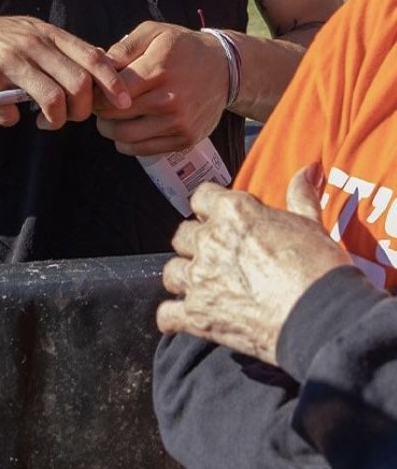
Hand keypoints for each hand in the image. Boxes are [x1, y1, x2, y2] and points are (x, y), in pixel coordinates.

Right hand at [0, 11, 131, 129]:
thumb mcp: (28, 33)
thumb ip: (58, 48)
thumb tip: (98, 66)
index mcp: (46, 33)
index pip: (92, 56)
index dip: (113, 82)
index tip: (124, 102)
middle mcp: (32, 44)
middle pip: (78, 83)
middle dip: (83, 110)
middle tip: (72, 117)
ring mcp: (9, 61)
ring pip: (53, 99)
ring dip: (56, 120)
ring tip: (47, 122)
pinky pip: (10, 113)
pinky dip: (12, 121)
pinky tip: (6, 115)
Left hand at [93, 22, 228, 154]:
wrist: (225, 69)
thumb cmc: (183, 48)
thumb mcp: (154, 33)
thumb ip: (123, 47)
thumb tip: (98, 64)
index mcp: (157, 70)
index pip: (110, 93)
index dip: (95, 93)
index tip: (95, 89)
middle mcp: (168, 100)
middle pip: (113, 117)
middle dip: (99, 111)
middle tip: (100, 103)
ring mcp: (177, 124)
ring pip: (124, 138)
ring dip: (110, 128)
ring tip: (113, 115)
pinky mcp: (184, 140)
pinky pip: (141, 150)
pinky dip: (127, 142)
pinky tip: (130, 126)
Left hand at [156, 167, 352, 364]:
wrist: (322, 316)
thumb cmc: (318, 267)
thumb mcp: (310, 223)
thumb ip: (300, 194)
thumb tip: (308, 169)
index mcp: (232, 211)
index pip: (201, 197)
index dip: (210, 209)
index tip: (219, 219)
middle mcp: (208, 240)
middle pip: (182, 235)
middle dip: (195, 244)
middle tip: (215, 257)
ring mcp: (199, 278)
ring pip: (171, 272)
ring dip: (183, 279)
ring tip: (200, 287)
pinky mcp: (198, 314)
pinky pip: (167, 315)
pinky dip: (173, 318)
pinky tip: (181, 319)